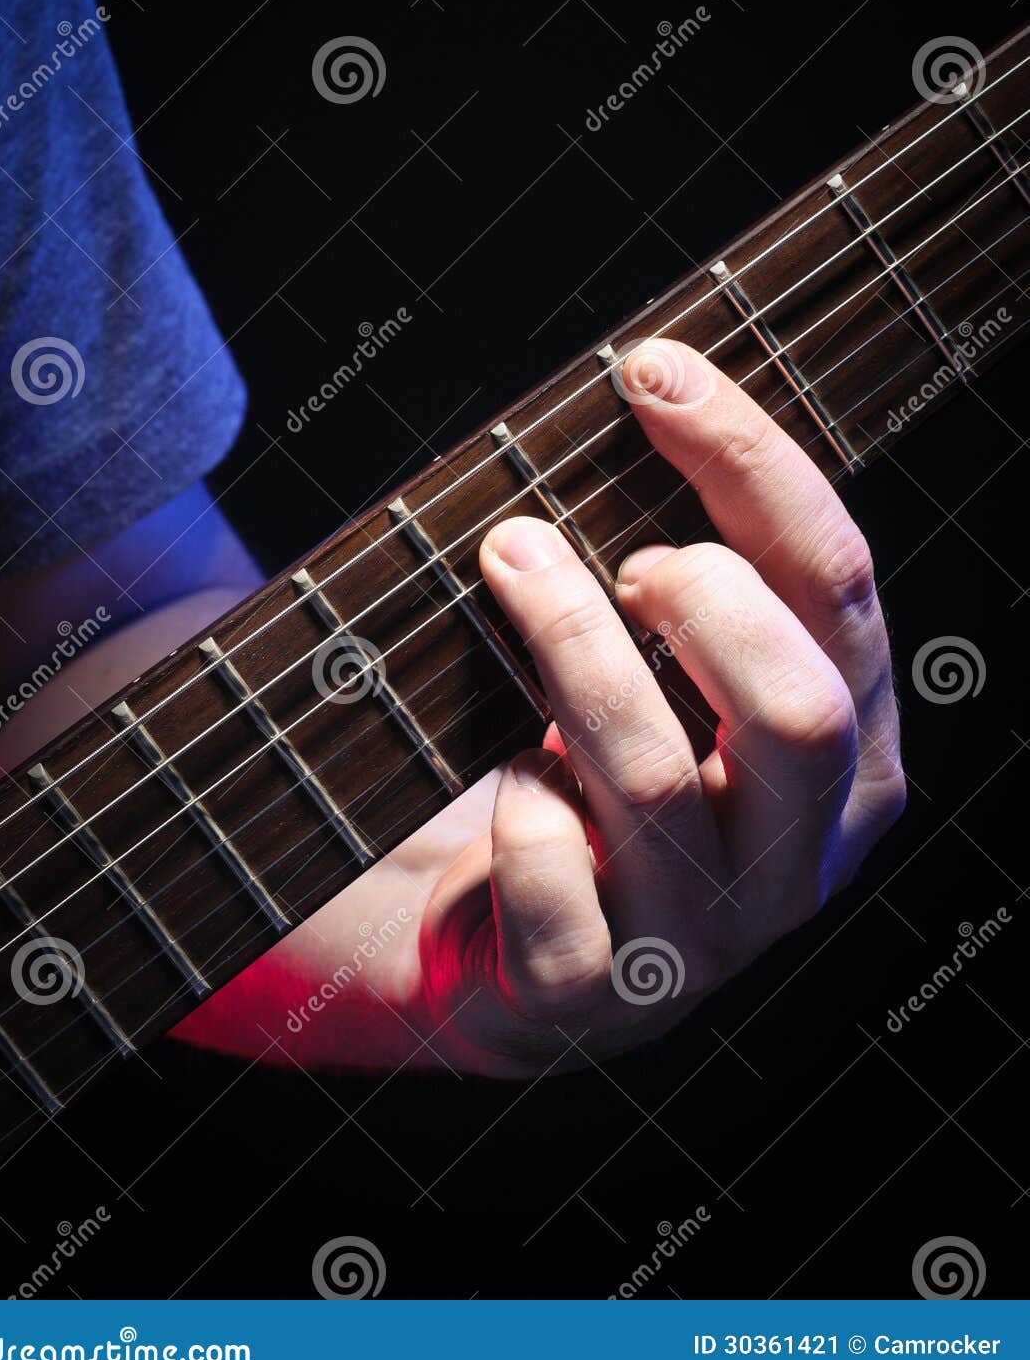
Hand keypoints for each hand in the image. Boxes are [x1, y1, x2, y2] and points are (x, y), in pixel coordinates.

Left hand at [180, 340, 904, 1077]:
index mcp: (852, 753)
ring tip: (507, 561)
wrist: (528, 953)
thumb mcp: (685, 678)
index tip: (650, 369)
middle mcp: (800, 854)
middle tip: (606, 550)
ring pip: (652, 780)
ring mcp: (705, 937)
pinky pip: (557, 888)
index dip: (749, 461)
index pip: (842, 586)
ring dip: (568, 648)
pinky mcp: (598, 990)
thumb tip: (651, 387)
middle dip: (692, 593)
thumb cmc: (608, 771)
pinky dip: (522, 806)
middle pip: (792, 704)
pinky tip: (511, 772)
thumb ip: (705, 577)